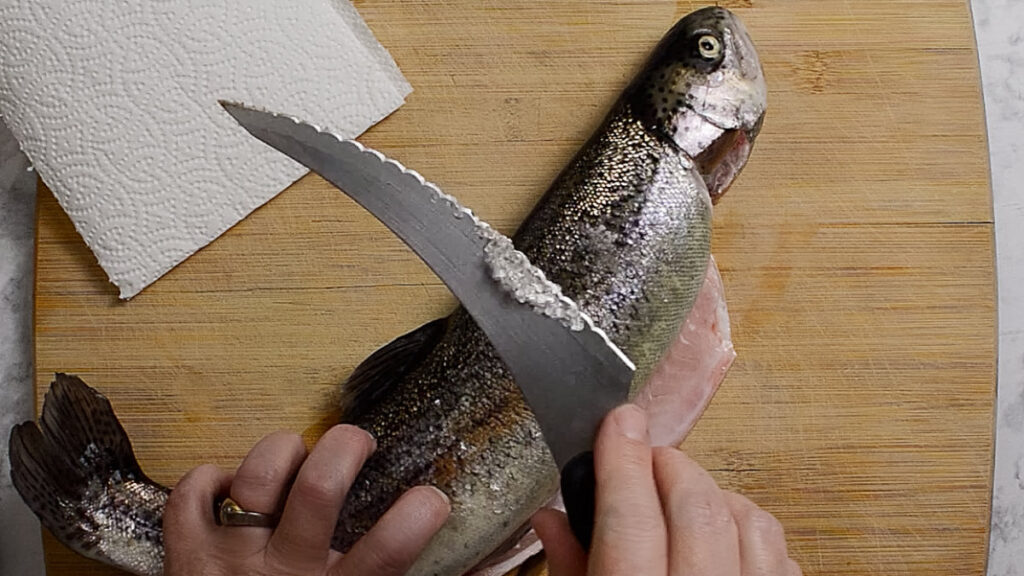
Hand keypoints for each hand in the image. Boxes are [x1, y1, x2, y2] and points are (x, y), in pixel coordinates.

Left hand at [164, 425, 450, 575]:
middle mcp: (286, 572)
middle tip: (359, 444)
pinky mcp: (187, 558)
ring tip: (297, 454)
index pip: (391, 549)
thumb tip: (477, 575)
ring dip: (281, 451)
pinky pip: (188, 497)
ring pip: (258, 479)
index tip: (432, 498)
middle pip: (320, 488)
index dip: (422, 512)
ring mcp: (232, 561)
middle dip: (347, 446)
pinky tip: (231, 485)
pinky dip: (208, 478)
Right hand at [533, 405, 800, 575]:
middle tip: (642, 463)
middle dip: (668, 465)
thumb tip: (552, 517)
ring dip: (712, 496)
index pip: (631, 516)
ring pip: (748, 519)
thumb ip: (572, 568)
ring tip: (681, 504)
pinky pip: (782, 553)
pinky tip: (722, 542)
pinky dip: (750, 531)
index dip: (622, 458)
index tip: (617, 420)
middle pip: (696, 504)